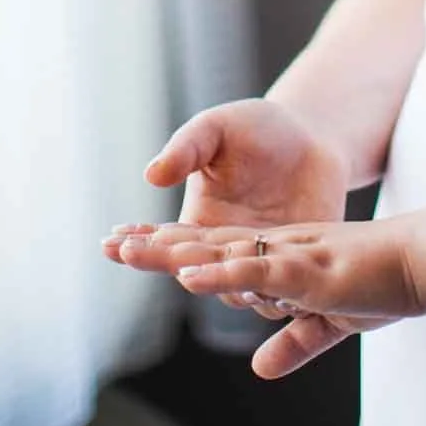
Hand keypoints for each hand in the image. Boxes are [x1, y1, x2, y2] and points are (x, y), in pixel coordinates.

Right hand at [103, 99, 347, 311]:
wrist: (312, 137)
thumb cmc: (256, 128)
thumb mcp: (217, 128)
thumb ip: (187, 149)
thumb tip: (152, 175)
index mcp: (198, 223)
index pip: (162, 243)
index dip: (139, 245)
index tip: (113, 245)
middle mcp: (225, 252)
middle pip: (196, 275)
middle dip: (180, 273)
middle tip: (162, 267)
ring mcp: (262, 262)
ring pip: (241, 293)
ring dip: (232, 290)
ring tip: (221, 282)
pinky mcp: (300, 266)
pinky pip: (291, 292)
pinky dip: (285, 297)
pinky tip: (284, 295)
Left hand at [112, 216, 425, 378]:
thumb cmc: (386, 283)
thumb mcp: (332, 321)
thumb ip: (295, 342)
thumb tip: (260, 368)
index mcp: (281, 256)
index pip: (217, 253)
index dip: (176, 252)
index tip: (135, 248)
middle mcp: (278, 248)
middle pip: (206, 246)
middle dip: (157, 246)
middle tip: (110, 243)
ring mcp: (291, 255)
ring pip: (221, 252)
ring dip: (175, 253)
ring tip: (130, 250)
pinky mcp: (310, 269)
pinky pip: (257, 269)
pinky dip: (222, 274)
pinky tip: (191, 275)